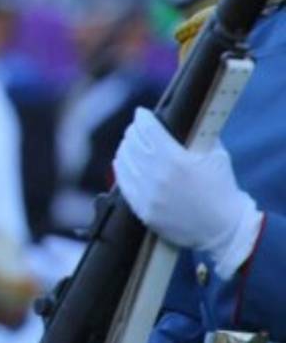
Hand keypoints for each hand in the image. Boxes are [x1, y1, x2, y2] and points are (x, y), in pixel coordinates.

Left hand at [115, 108, 262, 277]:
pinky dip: (121, 168)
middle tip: (136, 128)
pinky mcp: (142, 210)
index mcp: (176, 160)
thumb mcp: (217, 156)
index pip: (148, 130)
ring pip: (124, 161)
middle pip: (133, 144)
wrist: (223, 229)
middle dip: (133, 131)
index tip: (141, 113)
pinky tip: (122, 161)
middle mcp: (157, 176)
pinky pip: (123, 183)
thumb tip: (186, 118)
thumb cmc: (222, 189)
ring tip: (129, 143)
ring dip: (125, 148)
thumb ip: (200, 135)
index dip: (142, 118)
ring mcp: (147, 194)